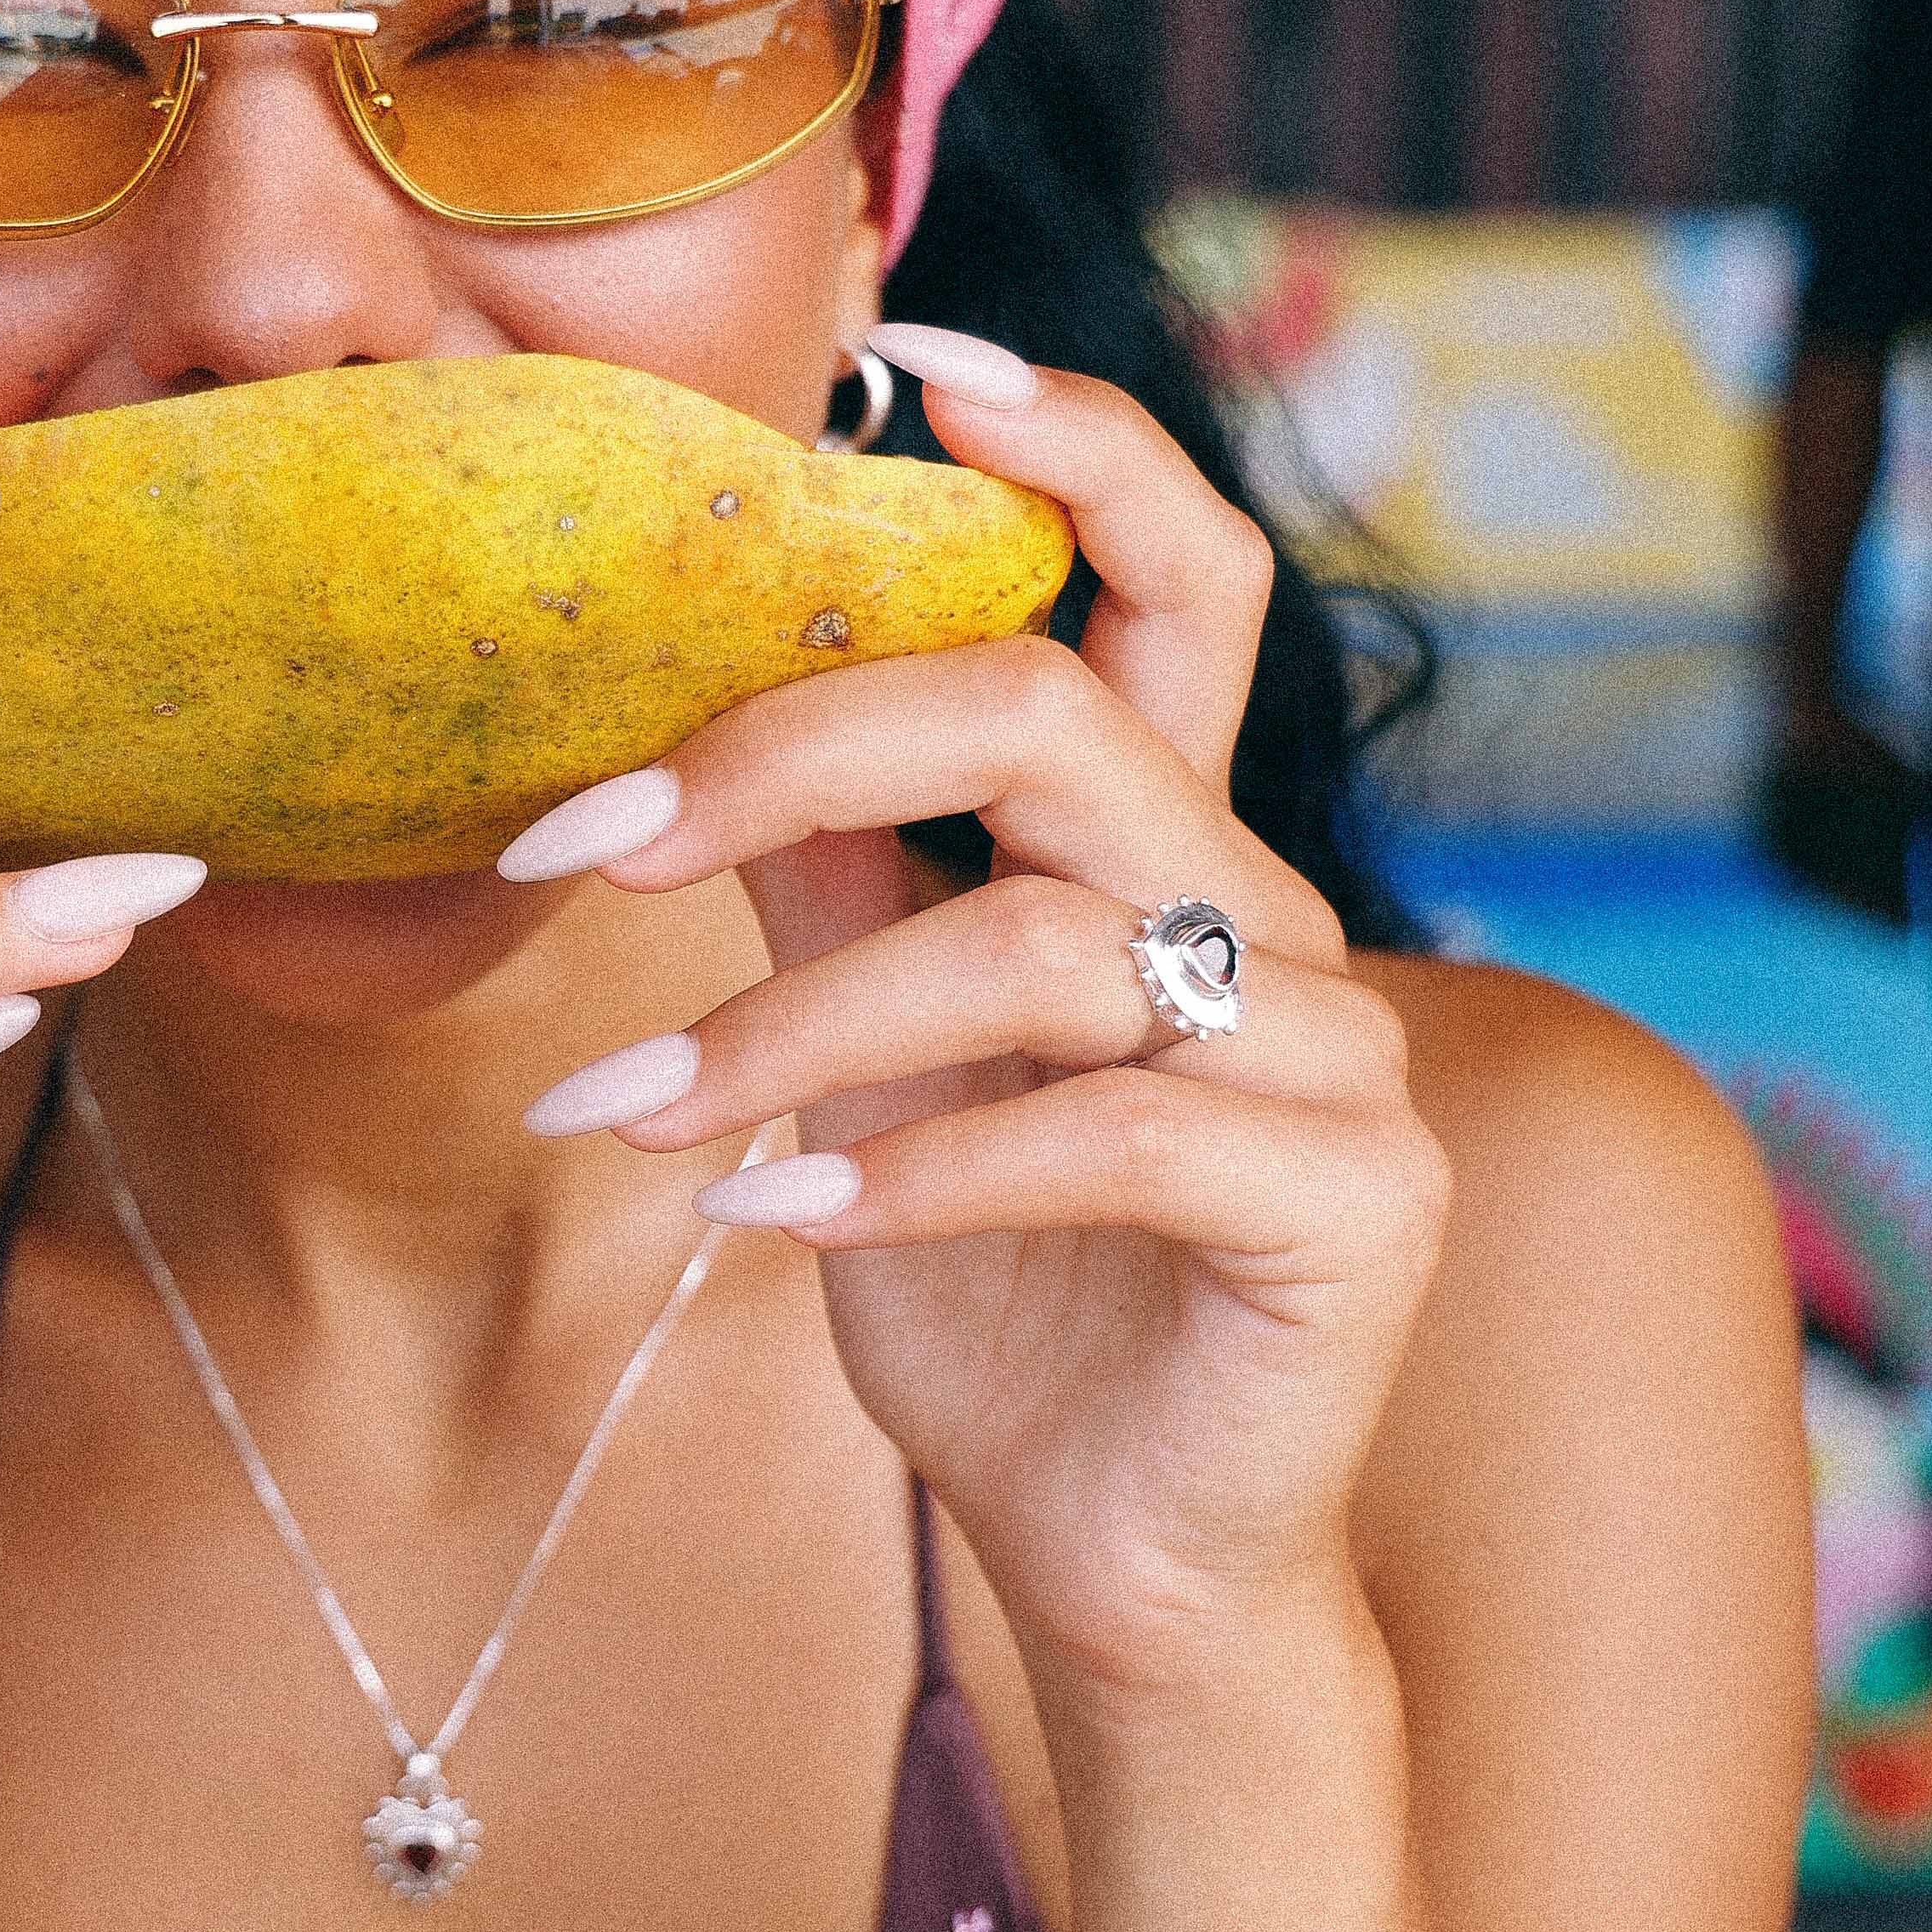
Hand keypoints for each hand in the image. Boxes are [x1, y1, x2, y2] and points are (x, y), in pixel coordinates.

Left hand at [511, 344, 1448, 1719]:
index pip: (1176, 573)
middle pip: (1046, 714)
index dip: (1075, 444)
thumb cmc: (995, 1302)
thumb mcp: (872, 1061)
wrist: (1123, 1565)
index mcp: (1175, 846)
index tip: (903, 366)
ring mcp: (1339, 1054)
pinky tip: (760, 1219)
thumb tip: (677, 716)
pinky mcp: (1353, 1201)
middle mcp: (1277, 914)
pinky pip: (1103, 1127)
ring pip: (1033, 939)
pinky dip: (898, 1169)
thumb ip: (827, 885)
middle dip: (782, 751)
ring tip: (624, 1120)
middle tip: (578, 847)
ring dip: (781, 1023)